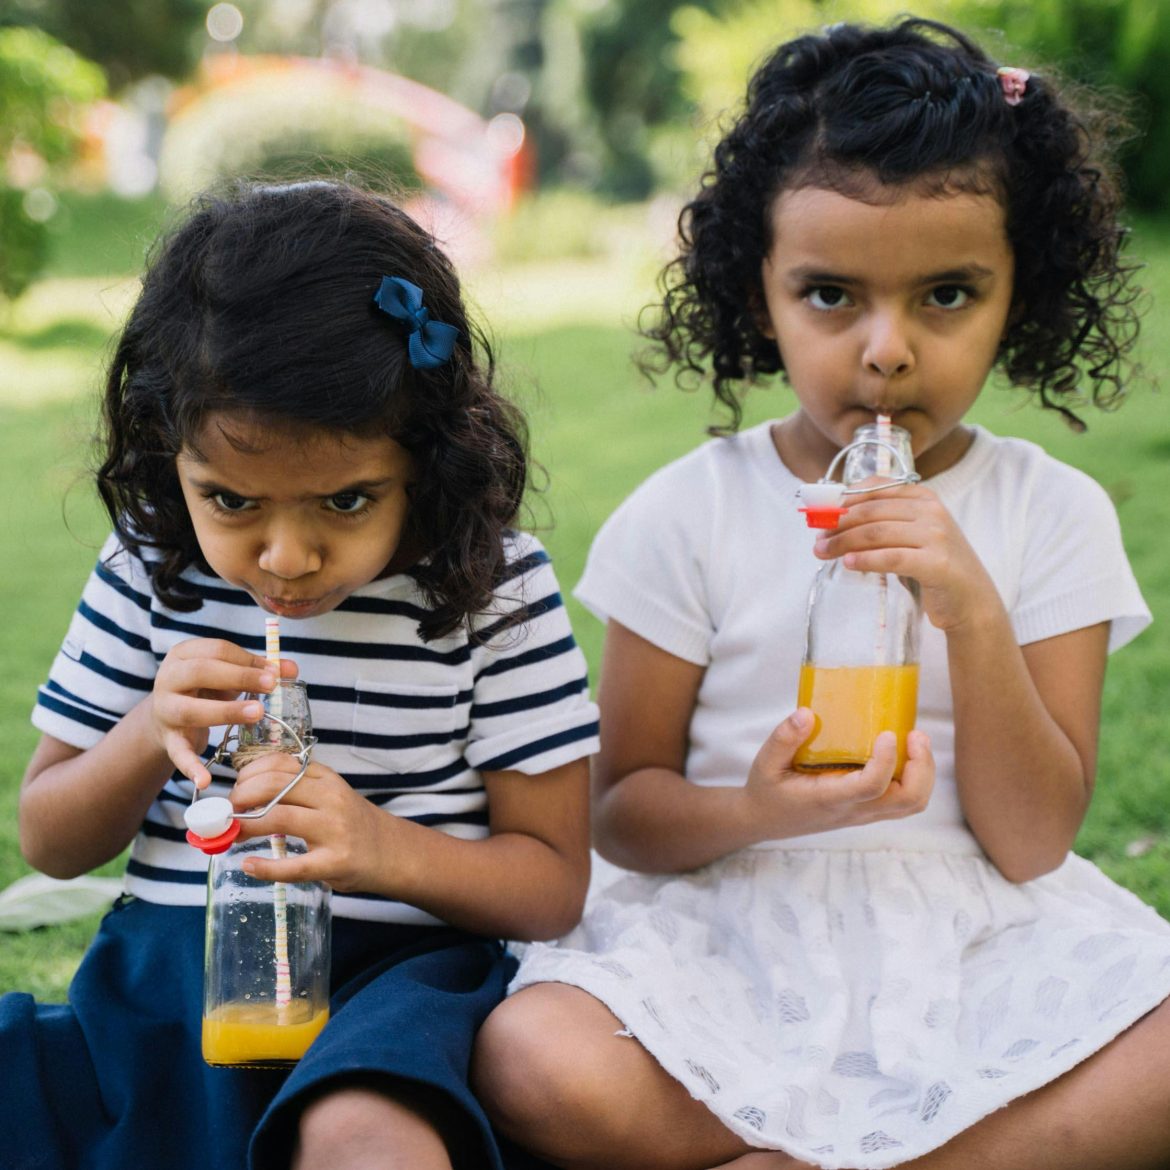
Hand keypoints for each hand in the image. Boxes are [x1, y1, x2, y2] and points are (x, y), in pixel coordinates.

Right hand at [149, 638, 297, 787]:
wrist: (167, 715)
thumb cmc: (206, 687)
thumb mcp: (229, 673)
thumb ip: (258, 669)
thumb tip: (291, 669)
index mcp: (185, 655)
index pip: (217, 650)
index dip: (248, 660)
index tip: (275, 672)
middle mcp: (168, 678)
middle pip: (201, 672)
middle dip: (239, 677)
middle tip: (271, 686)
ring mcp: (166, 710)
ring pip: (190, 710)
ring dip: (226, 711)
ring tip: (258, 713)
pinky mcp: (168, 739)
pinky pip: (178, 753)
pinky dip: (191, 767)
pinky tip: (205, 780)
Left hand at [230, 753, 389, 893]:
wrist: (392, 852)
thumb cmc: (352, 823)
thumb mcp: (331, 794)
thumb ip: (298, 789)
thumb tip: (245, 792)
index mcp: (327, 779)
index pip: (279, 763)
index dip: (248, 774)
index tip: (236, 788)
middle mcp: (331, 798)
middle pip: (273, 786)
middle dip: (240, 798)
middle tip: (229, 813)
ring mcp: (334, 830)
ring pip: (279, 818)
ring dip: (246, 826)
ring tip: (234, 834)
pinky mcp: (334, 862)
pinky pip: (292, 866)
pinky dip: (265, 867)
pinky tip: (250, 865)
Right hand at [743, 708, 933, 838]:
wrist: (765, 820)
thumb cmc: (767, 790)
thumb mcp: (765, 762)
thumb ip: (784, 738)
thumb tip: (807, 713)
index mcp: (829, 799)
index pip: (871, 787)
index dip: (886, 760)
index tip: (887, 733)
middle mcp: (853, 811)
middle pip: (908, 800)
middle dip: (921, 766)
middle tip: (914, 735)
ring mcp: (864, 814)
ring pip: (913, 803)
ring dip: (923, 773)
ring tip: (915, 741)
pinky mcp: (867, 811)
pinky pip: (904, 801)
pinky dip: (916, 778)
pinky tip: (903, 754)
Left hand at [814, 484, 1000, 632]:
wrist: (971, 600)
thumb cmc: (933, 566)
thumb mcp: (911, 535)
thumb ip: (883, 523)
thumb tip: (834, 520)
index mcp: (924, 497)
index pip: (876, 488)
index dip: (844, 499)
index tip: (821, 513)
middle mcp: (932, 511)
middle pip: (872, 511)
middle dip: (838, 524)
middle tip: (817, 538)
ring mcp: (937, 536)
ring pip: (877, 533)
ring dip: (843, 542)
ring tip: (822, 552)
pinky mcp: (937, 563)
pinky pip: (891, 558)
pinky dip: (865, 560)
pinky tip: (847, 564)